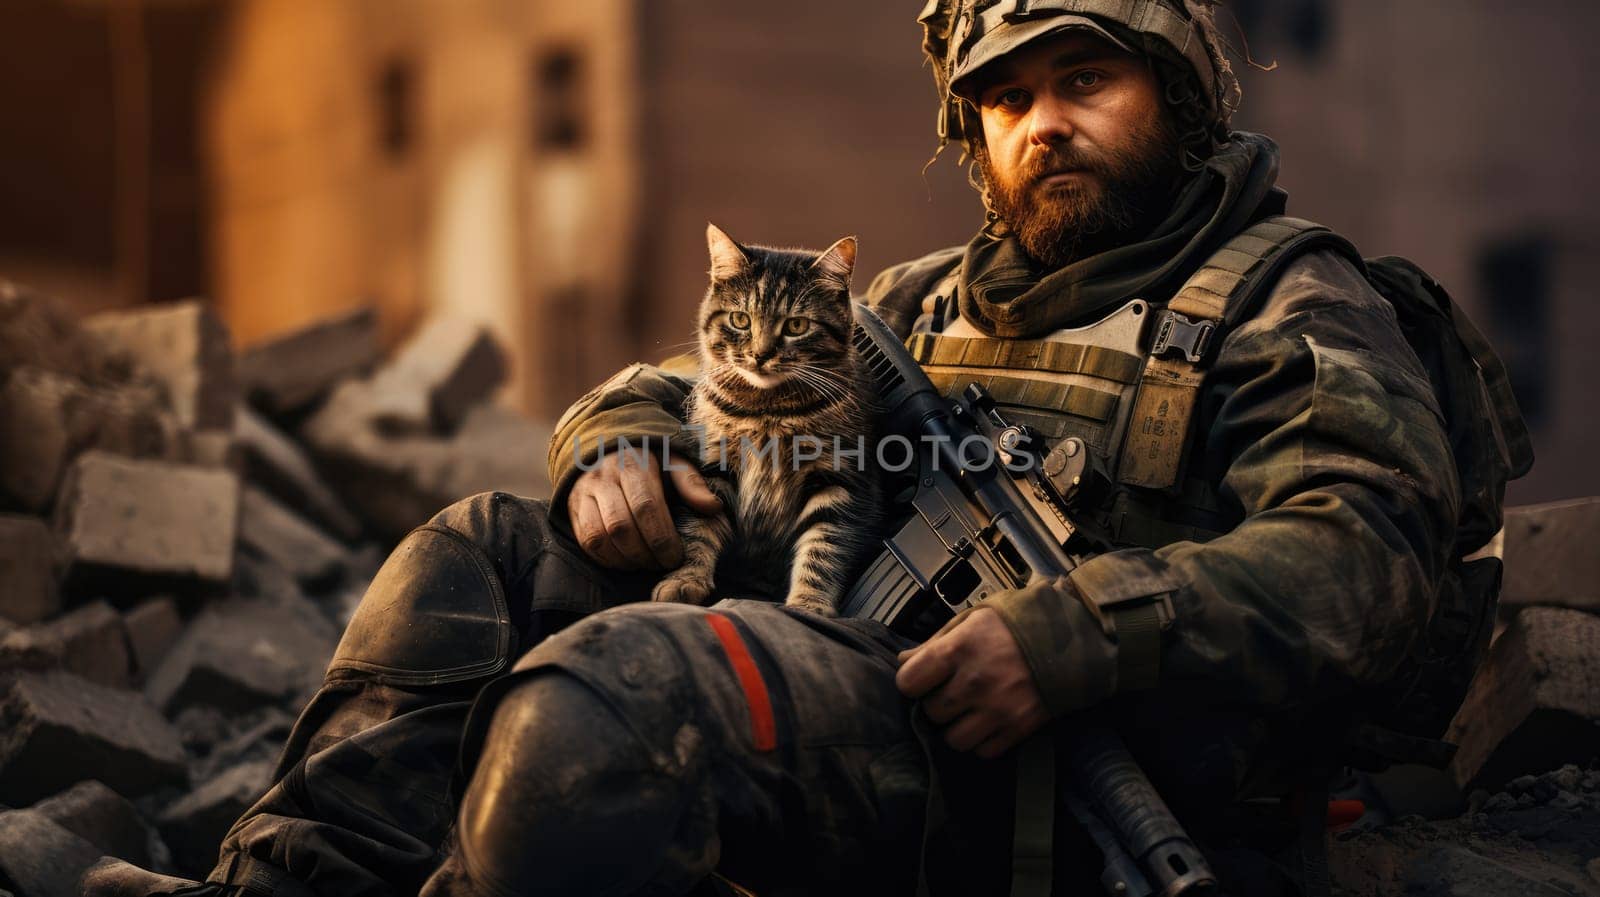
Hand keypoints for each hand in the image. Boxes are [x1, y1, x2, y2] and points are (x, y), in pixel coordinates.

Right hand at [568, 446, 721, 570]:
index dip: (661, 537)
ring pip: (598, 537)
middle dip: (644, 553)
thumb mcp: (672, 461)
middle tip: (662, 563)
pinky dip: (607, 559)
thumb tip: (713, 507)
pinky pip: (585, 542)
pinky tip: (626, 561)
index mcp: (632, 463)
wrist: (605, 445)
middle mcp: (603, 477)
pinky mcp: (573, 508)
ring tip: (645, 563)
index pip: (645, 506)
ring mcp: (583, 493)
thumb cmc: (648, 459)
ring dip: (625, 559)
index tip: (675, 556)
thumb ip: (691, 483)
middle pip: (620, 526)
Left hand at [895, 608, 1048, 758]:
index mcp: (959, 649)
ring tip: (970, 711)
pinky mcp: (1018, 728)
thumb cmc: (1016, 624)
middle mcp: (974, 683)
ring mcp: (997, 709)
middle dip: (937, 704)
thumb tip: (904, 661)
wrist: (1073, 638)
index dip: (913, 682)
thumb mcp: (973, 619)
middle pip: (932, 713)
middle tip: (953, 693)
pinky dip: (984, 741)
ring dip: (958, 728)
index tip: (924, 679)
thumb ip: (936, 642)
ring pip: (955, 740)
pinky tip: (990, 721)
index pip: (909, 682)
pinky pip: (984, 752)